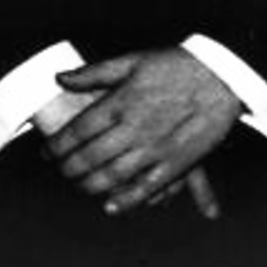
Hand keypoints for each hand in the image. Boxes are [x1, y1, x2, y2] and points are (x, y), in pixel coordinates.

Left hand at [43, 47, 238, 215]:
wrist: (220, 75)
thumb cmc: (174, 65)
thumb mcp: (132, 60)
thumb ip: (94, 73)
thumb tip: (59, 78)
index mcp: (120, 102)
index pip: (78, 130)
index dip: (58, 145)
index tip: (46, 152)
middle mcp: (133, 128)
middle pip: (90, 156)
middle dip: (69, 168)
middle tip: (60, 171)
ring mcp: (155, 148)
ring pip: (113, 175)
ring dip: (90, 184)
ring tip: (78, 185)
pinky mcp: (176, 163)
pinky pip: (147, 188)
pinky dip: (126, 200)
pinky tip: (110, 205)